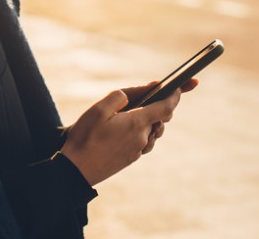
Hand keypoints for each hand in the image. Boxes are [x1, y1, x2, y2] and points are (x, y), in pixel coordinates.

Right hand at [60, 80, 196, 186]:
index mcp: (137, 123)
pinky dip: (142, 131)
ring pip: (152, 130)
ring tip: (132, 112)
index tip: (182, 87)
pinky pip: (144, 141)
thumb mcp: (98, 109)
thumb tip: (139, 92)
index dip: (175, 96)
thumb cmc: (85, 138)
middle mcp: (142, 138)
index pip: (165, 107)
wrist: (76, 170)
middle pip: (159, 118)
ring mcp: (138, 150)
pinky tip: (126, 128)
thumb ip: (120, 96)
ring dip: (149, 120)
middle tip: (148, 94)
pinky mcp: (131, 158)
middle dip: (158, 106)